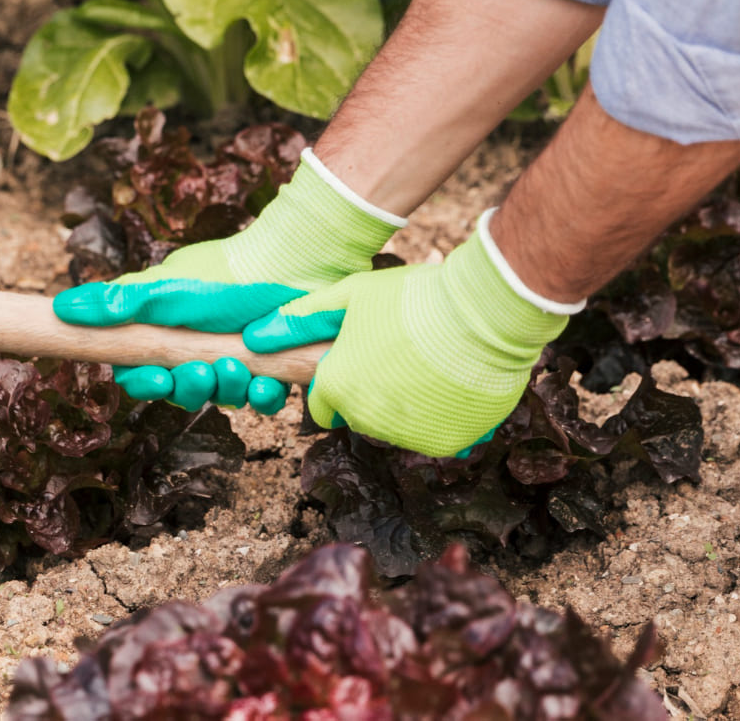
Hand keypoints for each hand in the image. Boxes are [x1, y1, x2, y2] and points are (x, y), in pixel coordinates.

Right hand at [53, 150, 403, 411]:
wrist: (293, 258)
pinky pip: (263, 399)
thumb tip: (61, 309)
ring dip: (226, 390)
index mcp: (165, 331)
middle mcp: (197, 349)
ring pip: (221, 398)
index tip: (153, 377)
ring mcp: (236, 359)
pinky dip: (263, 395)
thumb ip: (117, 303)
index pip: (139, 372)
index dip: (143, 383)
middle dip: (189, 388)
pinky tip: (266, 382)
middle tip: (202, 371)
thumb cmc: (224, 271)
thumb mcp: (165, 288)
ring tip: (237, 367)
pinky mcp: (272, 367)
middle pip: (180, 391)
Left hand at [241, 210, 574, 456]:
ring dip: (408, 404)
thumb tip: (253, 337)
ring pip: (397, 427)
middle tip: (400, 355)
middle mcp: (366, 419)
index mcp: (336, 386)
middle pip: (358, 415)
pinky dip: (443, 416)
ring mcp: (408, 436)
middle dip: (371, 392)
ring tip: (429, 364)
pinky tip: (452, 383)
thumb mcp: (350, 295)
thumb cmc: (413, 297)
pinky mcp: (448, 445)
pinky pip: (436, 436)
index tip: (362, 358)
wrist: (485, 312)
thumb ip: (299, 319)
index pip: (322, 403)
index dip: (339, 379)